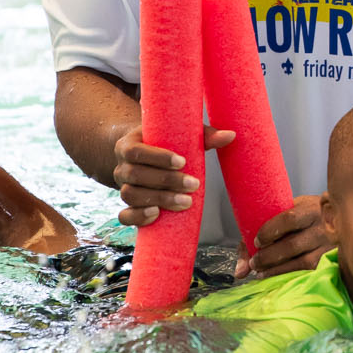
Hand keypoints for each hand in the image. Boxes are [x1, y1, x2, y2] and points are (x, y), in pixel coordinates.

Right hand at [112, 123, 234, 226]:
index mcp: (129, 145)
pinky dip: (137, 218)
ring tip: (185, 202)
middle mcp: (122, 167)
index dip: (158, 158)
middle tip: (193, 184)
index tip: (182, 162)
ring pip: (131, 195)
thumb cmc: (163, 144)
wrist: (140, 157)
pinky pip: (125, 215)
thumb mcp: (179, 135)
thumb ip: (203, 135)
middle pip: (135, 175)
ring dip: (159, 200)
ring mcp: (123, 188)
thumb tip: (230, 135)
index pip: (136, 151)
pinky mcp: (128, 206)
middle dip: (166, 181)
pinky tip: (156, 215)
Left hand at [238, 194, 331, 277]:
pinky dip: (291, 277)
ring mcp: (330, 246)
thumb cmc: (305, 217)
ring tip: (261, 272)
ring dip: (277, 270)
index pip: (289, 219)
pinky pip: (310, 273)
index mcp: (310, 209)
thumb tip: (239, 272)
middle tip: (254, 263)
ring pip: (302, 263)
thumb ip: (260, 235)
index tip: (256, 241)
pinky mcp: (332, 262)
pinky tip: (279, 277)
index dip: (269, 231)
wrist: (340, 219)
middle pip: (293, 245)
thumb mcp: (287, 213)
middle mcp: (323, 227)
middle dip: (268, 257)